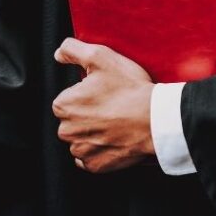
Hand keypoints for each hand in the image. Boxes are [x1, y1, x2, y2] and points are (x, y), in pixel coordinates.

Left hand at [52, 38, 154, 173]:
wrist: (156, 120)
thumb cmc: (129, 90)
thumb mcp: (100, 57)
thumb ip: (72, 50)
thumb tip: (59, 54)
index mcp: (63, 105)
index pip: (67, 98)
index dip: (86, 93)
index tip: (103, 92)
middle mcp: (66, 131)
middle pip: (72, 119)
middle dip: (87, 113)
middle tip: (111, 106)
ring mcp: (81, 151)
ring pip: (81, 138)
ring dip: (93, 132)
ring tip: (115, 122)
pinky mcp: (95, 165)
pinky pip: (90, 157)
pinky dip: (100, 150)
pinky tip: (114, 138)